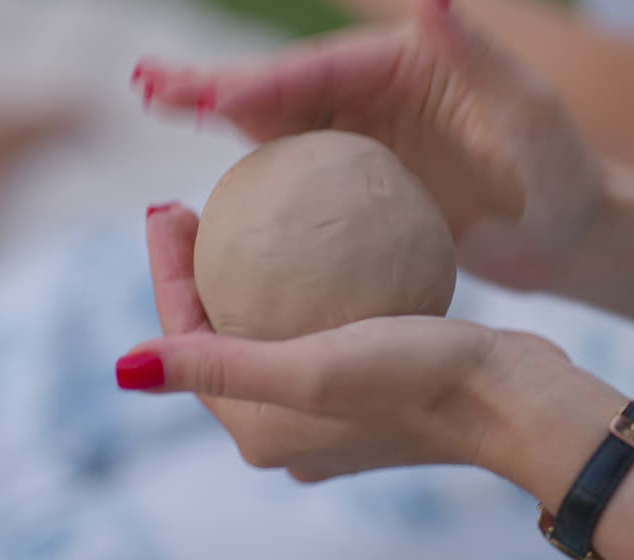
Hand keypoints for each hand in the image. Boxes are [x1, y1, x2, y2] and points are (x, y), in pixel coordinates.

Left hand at [119, 203, 576, 482]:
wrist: (512, 399)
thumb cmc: (415, 379)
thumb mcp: (308, 369)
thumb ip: (214, 365)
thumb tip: (121, 368)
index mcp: (257, 429)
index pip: (183, 341)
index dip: (164, 272)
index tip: (165, 205)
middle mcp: (282, 427)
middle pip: (214, 334)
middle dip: (194, 270)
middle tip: (189, 202)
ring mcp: (321, 410)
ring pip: (258, 327)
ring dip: (239, 273)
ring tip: (237, 212)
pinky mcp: (360, 386)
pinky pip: (304, 325)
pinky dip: (292, 283)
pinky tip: (308, 237)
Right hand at [135, 0, 604, 290]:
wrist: (570, 236)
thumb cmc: (562, 170)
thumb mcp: (525, 105)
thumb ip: (472, 42)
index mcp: (404, 59)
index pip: (321, 67)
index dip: (261, 76)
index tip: (211, 93)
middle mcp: (373, 91)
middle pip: (282, 87)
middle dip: (212, 83)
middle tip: (146, 81)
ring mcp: (360, 136)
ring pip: (276, 127)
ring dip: (214, 117)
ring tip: (151, 99)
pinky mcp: (356, 184)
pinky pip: (293, 179)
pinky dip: (247, 174)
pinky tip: (206, 182)